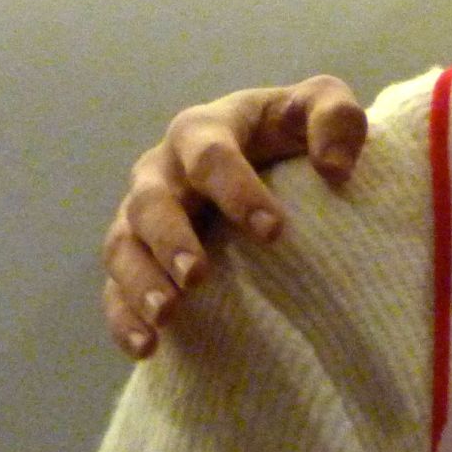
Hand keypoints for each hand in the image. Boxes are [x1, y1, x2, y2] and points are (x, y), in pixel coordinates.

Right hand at [99, 76, 365, 356]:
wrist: (267, 149)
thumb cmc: (294, 128)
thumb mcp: (324, 104)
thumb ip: (337, 117)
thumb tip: (335, 167)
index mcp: (204, 127)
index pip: (211, 156)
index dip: (237, 192)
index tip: (274, 232)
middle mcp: (162, 168)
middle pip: (151, 201)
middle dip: (171, 240)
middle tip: (197, 277)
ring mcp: (140, 212)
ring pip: (121, 245)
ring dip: (139, 282)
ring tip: (167, 316)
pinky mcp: (135, 253)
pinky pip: (113, 287)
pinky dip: (124, 317)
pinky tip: (147, 347)